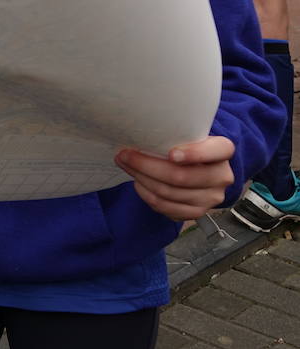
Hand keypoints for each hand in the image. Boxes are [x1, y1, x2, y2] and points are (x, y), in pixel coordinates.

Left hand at [115, 136, 235, 220]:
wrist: (197, 169)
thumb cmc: (186, 147)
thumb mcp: (186, 136)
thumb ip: (172, 136)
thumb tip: (136, 136)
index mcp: (223, 151)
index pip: (218, 150)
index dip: (195, 153)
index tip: (171, 153)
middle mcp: (222, 176)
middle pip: (181, 176)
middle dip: (147, 166)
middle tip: (125, 155)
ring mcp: (211, 197)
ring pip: (169, 192)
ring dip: (142, 179)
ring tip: (127, 166)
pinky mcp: (198, 212)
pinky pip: (167, 207)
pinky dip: (147, 195)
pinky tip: (139, 183)